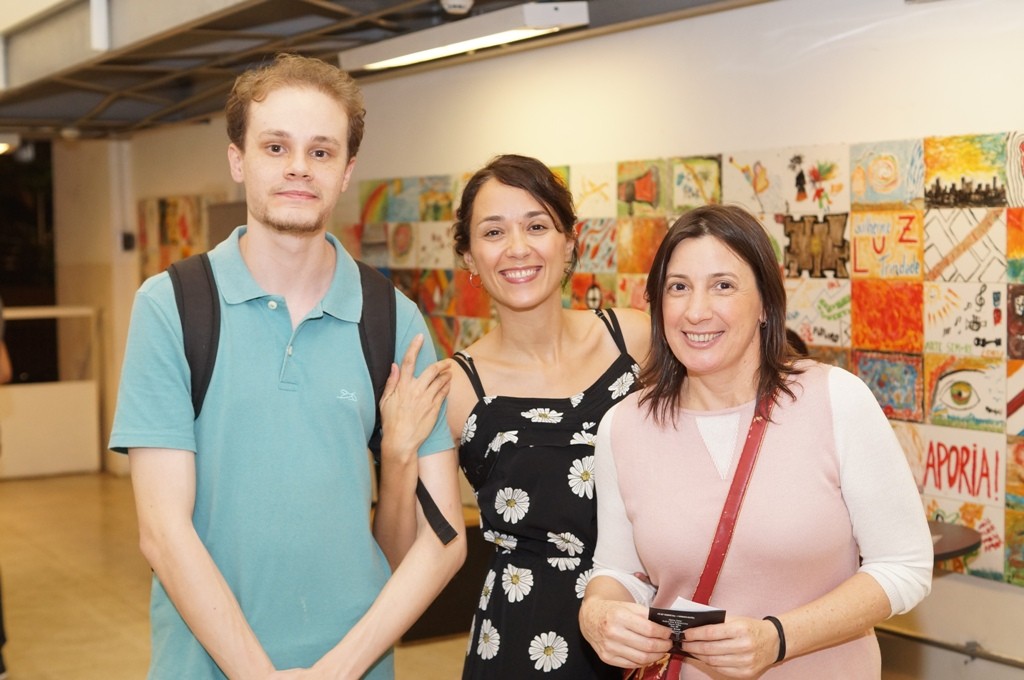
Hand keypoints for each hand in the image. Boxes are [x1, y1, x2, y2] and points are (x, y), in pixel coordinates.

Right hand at [378, 334, 450, 463]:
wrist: (401, 441)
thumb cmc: (390, 421)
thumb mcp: (385, 401)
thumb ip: (391, 382)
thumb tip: (394, 366)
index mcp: (402, 386)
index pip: (408, 361)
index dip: (414, 346)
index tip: (420, 336)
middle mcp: (416, 389)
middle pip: (431, 370)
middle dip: (441, 364)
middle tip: (446, 362)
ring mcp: (427, 399)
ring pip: (441, 381)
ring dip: (446, 374)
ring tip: (449, 372)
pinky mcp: (434, 408)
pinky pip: (444, 393)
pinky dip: (447, 386)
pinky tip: (448, 384)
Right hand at [579, 598, 672, 668]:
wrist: (590, 618)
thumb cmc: (611, 610)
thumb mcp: (627, 606)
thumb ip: (646, 614)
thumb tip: (665, 626)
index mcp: (618, 616)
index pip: (649, 629)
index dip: (663, 633)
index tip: (669, 632)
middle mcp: (612, 633)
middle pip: (647, 646)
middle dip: (663, 646)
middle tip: (669, 643)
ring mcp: (609, 648)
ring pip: (641, 658)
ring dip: (656, 655)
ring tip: (661, 650)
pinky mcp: (607, 658)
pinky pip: (632, 664)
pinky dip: (644, 661)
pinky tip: (649, 655)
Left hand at [679, 615, 779, 677]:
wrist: (775, 642)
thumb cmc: (752, 628)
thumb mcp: (737, 619)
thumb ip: (717, 623)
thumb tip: (694, 627)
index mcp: (740, 629)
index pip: (711, 633)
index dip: (695, 634)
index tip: (685, 634)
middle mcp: (744, 646)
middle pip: (710, 649)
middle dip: (693, 646)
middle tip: (683, 643)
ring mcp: (746, 662)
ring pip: (714, 661)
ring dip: (699, 656)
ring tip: (691, 651)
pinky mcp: (746, 673)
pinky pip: (722, 670)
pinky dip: (710, 664)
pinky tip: (703, 658)